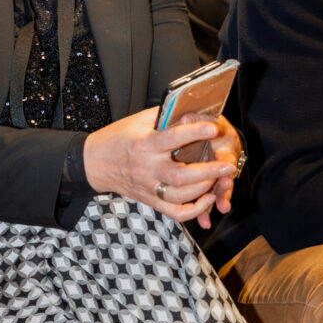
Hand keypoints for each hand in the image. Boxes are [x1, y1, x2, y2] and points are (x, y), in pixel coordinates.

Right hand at [83, 107, 236, 223]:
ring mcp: (149, 187)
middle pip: (181, 175)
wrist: (95, 162)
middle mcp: (147, 168)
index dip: (194, 131)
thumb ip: (164, 116)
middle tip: (227, 165)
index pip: (172, 138)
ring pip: (181, 195)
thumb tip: (190, 111)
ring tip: (219, 177)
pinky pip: (176, 212)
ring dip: (205, 188)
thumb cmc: (118, 137)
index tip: (213, 127)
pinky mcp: (151, 200)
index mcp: (144, 144)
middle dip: (208, 171)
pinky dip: (195, 209)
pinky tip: (207, 197)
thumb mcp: (138, 121)